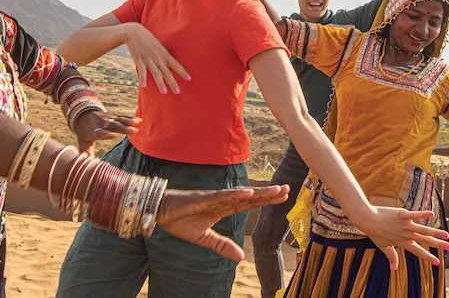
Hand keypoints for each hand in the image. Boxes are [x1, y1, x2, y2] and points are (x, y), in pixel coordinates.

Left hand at [72, 110, 140, 154]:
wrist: (82, 116)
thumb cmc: (84, 133)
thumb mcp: (82, 143)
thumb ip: (86, 154)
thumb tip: (89, 166)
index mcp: (93, 132)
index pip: (100, 133)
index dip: (106, 134)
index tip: (114, 135)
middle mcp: (101, 124)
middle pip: (113, 126)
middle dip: (123, 128)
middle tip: (134, 130)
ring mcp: (107, 119)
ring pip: (118, 120)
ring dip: (129, 121)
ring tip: (138, 124)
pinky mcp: (112, 116)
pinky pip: (122, 117)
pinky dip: (130, 118)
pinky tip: (139, 120)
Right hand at [122, 23, 188, 93]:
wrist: (134, 32)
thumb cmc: (148, 40)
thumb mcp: (159, 47)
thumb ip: (164, 56)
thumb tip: (171, 65)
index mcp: (164, 54)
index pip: (176, 64)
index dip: (183, 72)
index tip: (189, 79)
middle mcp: (158, 58)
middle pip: (167, 72)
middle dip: (173, 82)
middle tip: (178, 92)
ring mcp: (149, 59)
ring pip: (156, 73)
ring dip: (160, 83)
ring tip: (164, 92)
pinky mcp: (139, 59)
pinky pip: (142, 70)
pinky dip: (143, 78)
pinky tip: (144, 86)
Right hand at [158, 185, 290, 260]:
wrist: (160, 212)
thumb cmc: (180, 221)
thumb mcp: (205, 238)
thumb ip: (223, 246)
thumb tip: (242, 258)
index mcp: (223, 209)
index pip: (249, 205)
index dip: (265, 201)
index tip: (282, 198)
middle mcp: (222, 200)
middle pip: (250, 198)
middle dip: (269, 195)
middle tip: (288, 190)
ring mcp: (214, 198)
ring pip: (241, 195)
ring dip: (259, 193)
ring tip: (276, 191)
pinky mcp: (204, 199)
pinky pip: (222, 196)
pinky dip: (235, 194)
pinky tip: (249, 193)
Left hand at [353, 205, 448, 269]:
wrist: (366, 219)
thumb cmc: (374, 232)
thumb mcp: (383, 246)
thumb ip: (391, 257)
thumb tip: (393, 269)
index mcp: (402, 242)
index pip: (417, 251)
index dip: (427, 257)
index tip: (437, 263)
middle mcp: (405, 235)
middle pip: (424, 240)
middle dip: (438, 244)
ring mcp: (404, 225)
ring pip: (423, 229)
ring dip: (435, 232)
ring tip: (446, 234)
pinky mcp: (402, 215)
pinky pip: (414, 215)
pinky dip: (422, 214)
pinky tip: (432, 214)